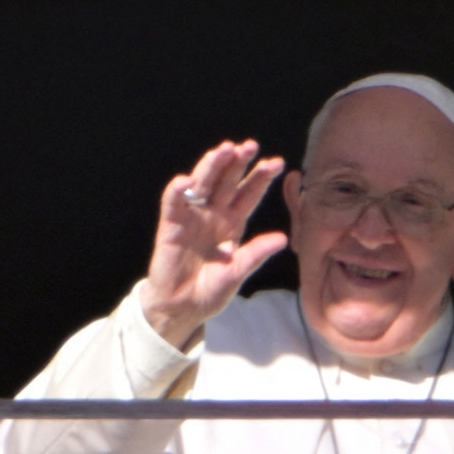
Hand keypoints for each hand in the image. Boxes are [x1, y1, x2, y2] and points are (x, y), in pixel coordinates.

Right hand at [139, 140, 286, 348]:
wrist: (183, 307)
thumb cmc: (211, 288)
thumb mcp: (238, 271)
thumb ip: (256, 253)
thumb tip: (282, 239)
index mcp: (233, 222)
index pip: (249, 193)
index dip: (261, 178)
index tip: (277, 163)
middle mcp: (213, 213)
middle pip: (227, 182)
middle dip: (238, 163)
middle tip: (250, 146)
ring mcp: (192, 217)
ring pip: (202, 185)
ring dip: (211, 166)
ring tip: (223, 150)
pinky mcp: (171, 226)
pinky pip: (173, 204)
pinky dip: (177, 191)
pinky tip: (186, 180)